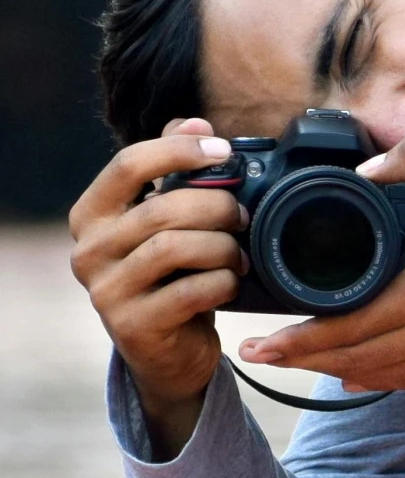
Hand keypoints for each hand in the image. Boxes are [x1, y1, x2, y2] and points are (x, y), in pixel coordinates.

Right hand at [68, 116, 246, 459]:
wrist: (168, 355)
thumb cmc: (171, 278)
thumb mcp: (166, 223)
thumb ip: (172, 174)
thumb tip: (194, 123)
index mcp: (90, 214)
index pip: (128, 164)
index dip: (179, 150)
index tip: (223, 149)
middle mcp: (88, 251)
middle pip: (161, 208)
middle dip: (216, 207)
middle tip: (243, 214)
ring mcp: (105, 292)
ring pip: (175, 248)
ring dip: (222, 246)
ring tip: (240, 253)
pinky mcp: (132, 326)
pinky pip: (188, 292)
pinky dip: (221, 282)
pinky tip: (231, 281)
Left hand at [236, 133, 404, 392]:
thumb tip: (367, 168)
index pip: (344, 325)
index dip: (296, 339)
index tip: (259, 341)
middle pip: (349, 358)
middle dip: (299, 359)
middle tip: (258, 355)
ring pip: (375, 375)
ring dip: (332, 370)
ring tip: (297, 361)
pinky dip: (373, 379)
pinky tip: (350, 375)